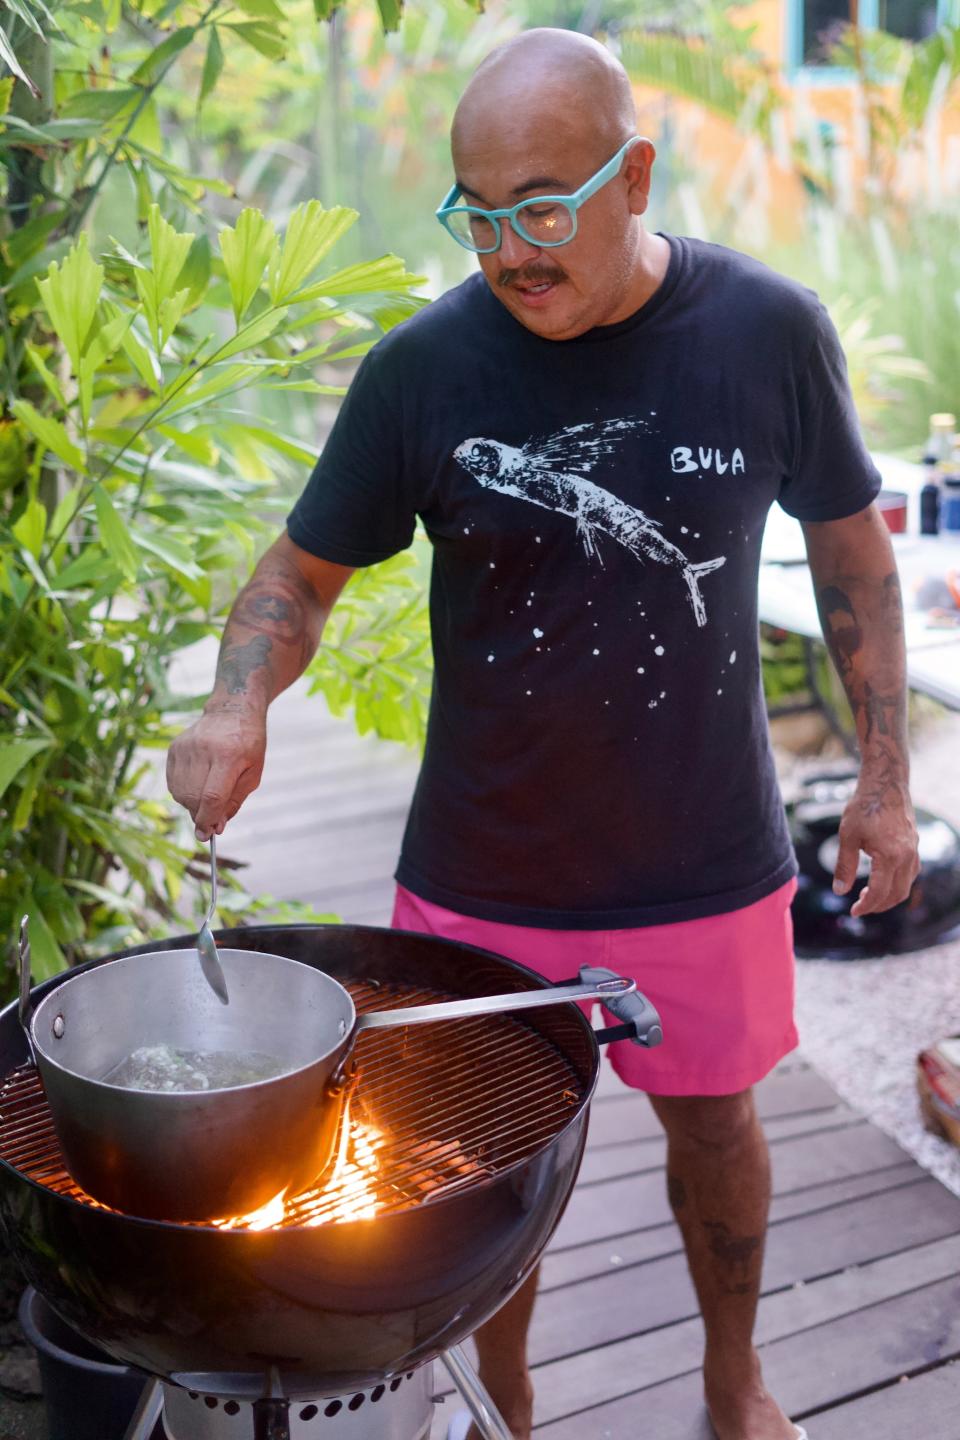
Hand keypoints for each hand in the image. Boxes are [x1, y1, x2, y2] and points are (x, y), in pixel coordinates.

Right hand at [166, 705, 266, 839]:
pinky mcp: (174, 747)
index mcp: (228, 755)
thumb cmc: (248, 744)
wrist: (232, 710)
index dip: (208, 820)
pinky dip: (183, 792)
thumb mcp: (253, 774)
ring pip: (180, 792)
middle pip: (193, 797)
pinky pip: (173, 782)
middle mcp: (203, 749)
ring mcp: (185, 747)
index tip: (207, 835)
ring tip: (207, 796)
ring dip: (192, 805)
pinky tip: (197, 784)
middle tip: (211, 820)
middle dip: (201, 815)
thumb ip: (234, 801)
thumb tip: (217, 827)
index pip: (212, 796)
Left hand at [832, 775, 919, 917]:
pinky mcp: (915, 845)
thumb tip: (839, 892)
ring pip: (907, 885)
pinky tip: (882, 879)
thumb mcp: (847, 836)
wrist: (886, 783)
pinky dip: (898, 883)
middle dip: (879, 906)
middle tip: (860, 907)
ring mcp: (914, 851)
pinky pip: (911, 873)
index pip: (880, 893)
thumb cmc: (864, 807)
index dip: (866, 906)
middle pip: (897, 894)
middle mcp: (907, 856)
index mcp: (891, 856)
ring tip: (869, 895)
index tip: (853, 912)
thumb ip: (844, 866)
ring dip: (889, 896)